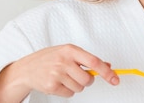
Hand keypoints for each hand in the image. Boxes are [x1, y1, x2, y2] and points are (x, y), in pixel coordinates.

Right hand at [0, 44, 118, 101]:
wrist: (27, 68)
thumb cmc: (51, 58)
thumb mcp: (68, 53)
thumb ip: (87, 59)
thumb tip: (108, 66)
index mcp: (70, 50)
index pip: (94, 62)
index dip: (107, 72)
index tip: (115, 79)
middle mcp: (64, 61)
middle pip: (87, 79)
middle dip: (87, 81)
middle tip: (78, 75)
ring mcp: (57, 74)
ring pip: (79, 88)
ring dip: (76, 85)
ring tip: (65, 77)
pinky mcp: (51, 86)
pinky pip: (70, 94)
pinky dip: (67, 91)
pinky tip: (59, 83)